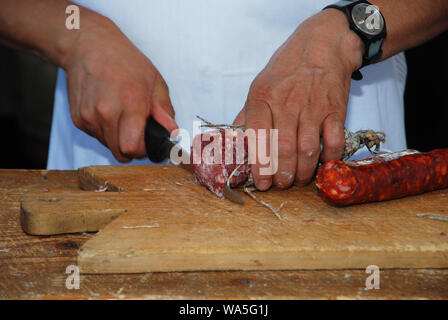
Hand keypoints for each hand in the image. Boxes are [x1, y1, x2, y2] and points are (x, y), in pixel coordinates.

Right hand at [62, 15, 176, 161]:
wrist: (88, 45)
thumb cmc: (124, 60)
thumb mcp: (154, 81)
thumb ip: (165, 111)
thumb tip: (173, 132)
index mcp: (130, 104)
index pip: (133, 148)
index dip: (143, 150)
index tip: (148, 142)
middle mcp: (106, 113)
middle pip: (120, 152)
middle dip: (132, 147)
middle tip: (137, 132)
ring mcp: (89, 116)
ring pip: (108, 145)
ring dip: (117, 139)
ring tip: (121, 116)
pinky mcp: (77, 118)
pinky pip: (96, 136)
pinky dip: (104, 131)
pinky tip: (107, 111)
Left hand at [234, 9, 363, 189]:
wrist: (321, 45)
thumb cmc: (286, 69)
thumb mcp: (259, 85)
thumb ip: (248, 114)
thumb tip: (234, 140)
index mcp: (262, 99)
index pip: (257, 138)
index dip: (259, 166)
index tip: (261, 183)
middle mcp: (286, 104)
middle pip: (283, 149)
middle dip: (281, 174)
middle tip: (281, 185)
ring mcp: (313, 107)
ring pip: (307, 150)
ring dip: (303, 172)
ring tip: (298, 180)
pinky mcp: (335, 110)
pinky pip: (334, 141)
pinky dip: (329, 158)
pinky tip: (322, 165)